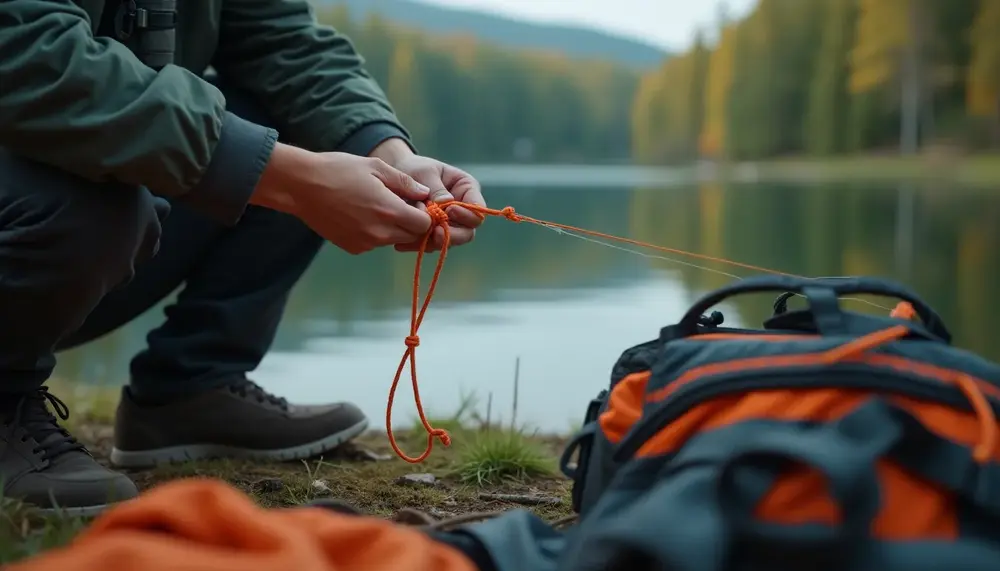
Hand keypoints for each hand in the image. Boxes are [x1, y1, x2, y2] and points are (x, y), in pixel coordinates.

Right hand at [250, 143, 433, 254]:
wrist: (301, 187)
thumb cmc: (339, 170)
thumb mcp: (376, 168)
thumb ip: (405, 183)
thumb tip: (425, 194)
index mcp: (389, 211)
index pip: (425, 225)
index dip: (424, 214)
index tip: (415, 202)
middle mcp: (380, 233)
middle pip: (412, 236)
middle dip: (412, 223)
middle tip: (398, 203)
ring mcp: (365, 243)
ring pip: (393, 240)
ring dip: (393, 228)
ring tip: (375, 206)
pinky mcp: (353, 248)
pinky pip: (375, 243)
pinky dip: (375, 233)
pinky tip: (360, 215)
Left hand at [369, 138, 486, 252]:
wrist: (395, 178)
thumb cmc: (415, 169)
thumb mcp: (425, 173)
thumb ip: (437, 188)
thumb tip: (446, 203)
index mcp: (467, 189)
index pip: (478, 208)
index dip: (467, 214)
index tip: (449, 210)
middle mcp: (462, 210)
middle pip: (468, 232)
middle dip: (452, 235)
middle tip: (435, 232)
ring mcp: (449, 225)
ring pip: (451, 241)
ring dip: (434, 242)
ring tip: (417, 235)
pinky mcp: (435, 234)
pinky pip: (432, 245)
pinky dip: (420, 245)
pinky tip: (404, 243)